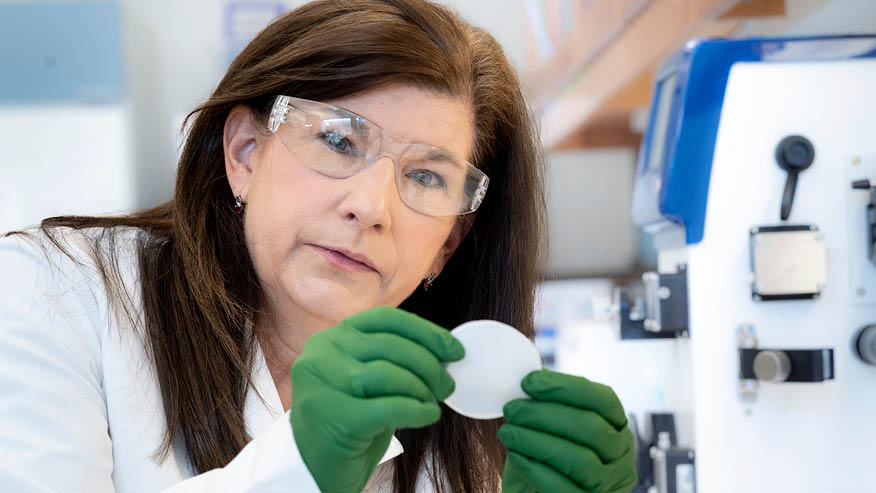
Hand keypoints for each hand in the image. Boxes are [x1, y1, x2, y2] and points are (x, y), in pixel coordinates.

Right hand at [289, 306, 463, 492]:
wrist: (313, 471)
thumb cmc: (346, 423)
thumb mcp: (364, 381)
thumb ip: (392, 360)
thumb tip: (444, 353)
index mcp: (331, 338)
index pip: (385, 319)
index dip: (426, 332)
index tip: (453, 349)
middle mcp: (321, 354)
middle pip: (391, 345)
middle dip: (430, 364)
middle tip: (448, 384)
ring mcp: (323, 385)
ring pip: (389, 373)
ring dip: (422, 389)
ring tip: (432, 402)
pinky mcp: (334, 417)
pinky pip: (390, 407)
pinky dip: (417, 410)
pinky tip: (427, 415)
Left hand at [499, 369, 636, 492]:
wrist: (536, 491)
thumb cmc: (546, 455)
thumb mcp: (552, 424)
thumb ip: (547, 400)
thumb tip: (528, 373)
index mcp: (616, 426)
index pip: (602, 399)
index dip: (565, 387)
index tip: (528, 382)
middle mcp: (621, 455)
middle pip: (590, 428)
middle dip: (544, 414)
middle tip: (512, 409)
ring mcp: (609, 484)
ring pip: (579, 459)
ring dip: (536, 441)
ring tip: (508, 432)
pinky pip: (563, 487)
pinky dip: (536, 468)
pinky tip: (516, 456)